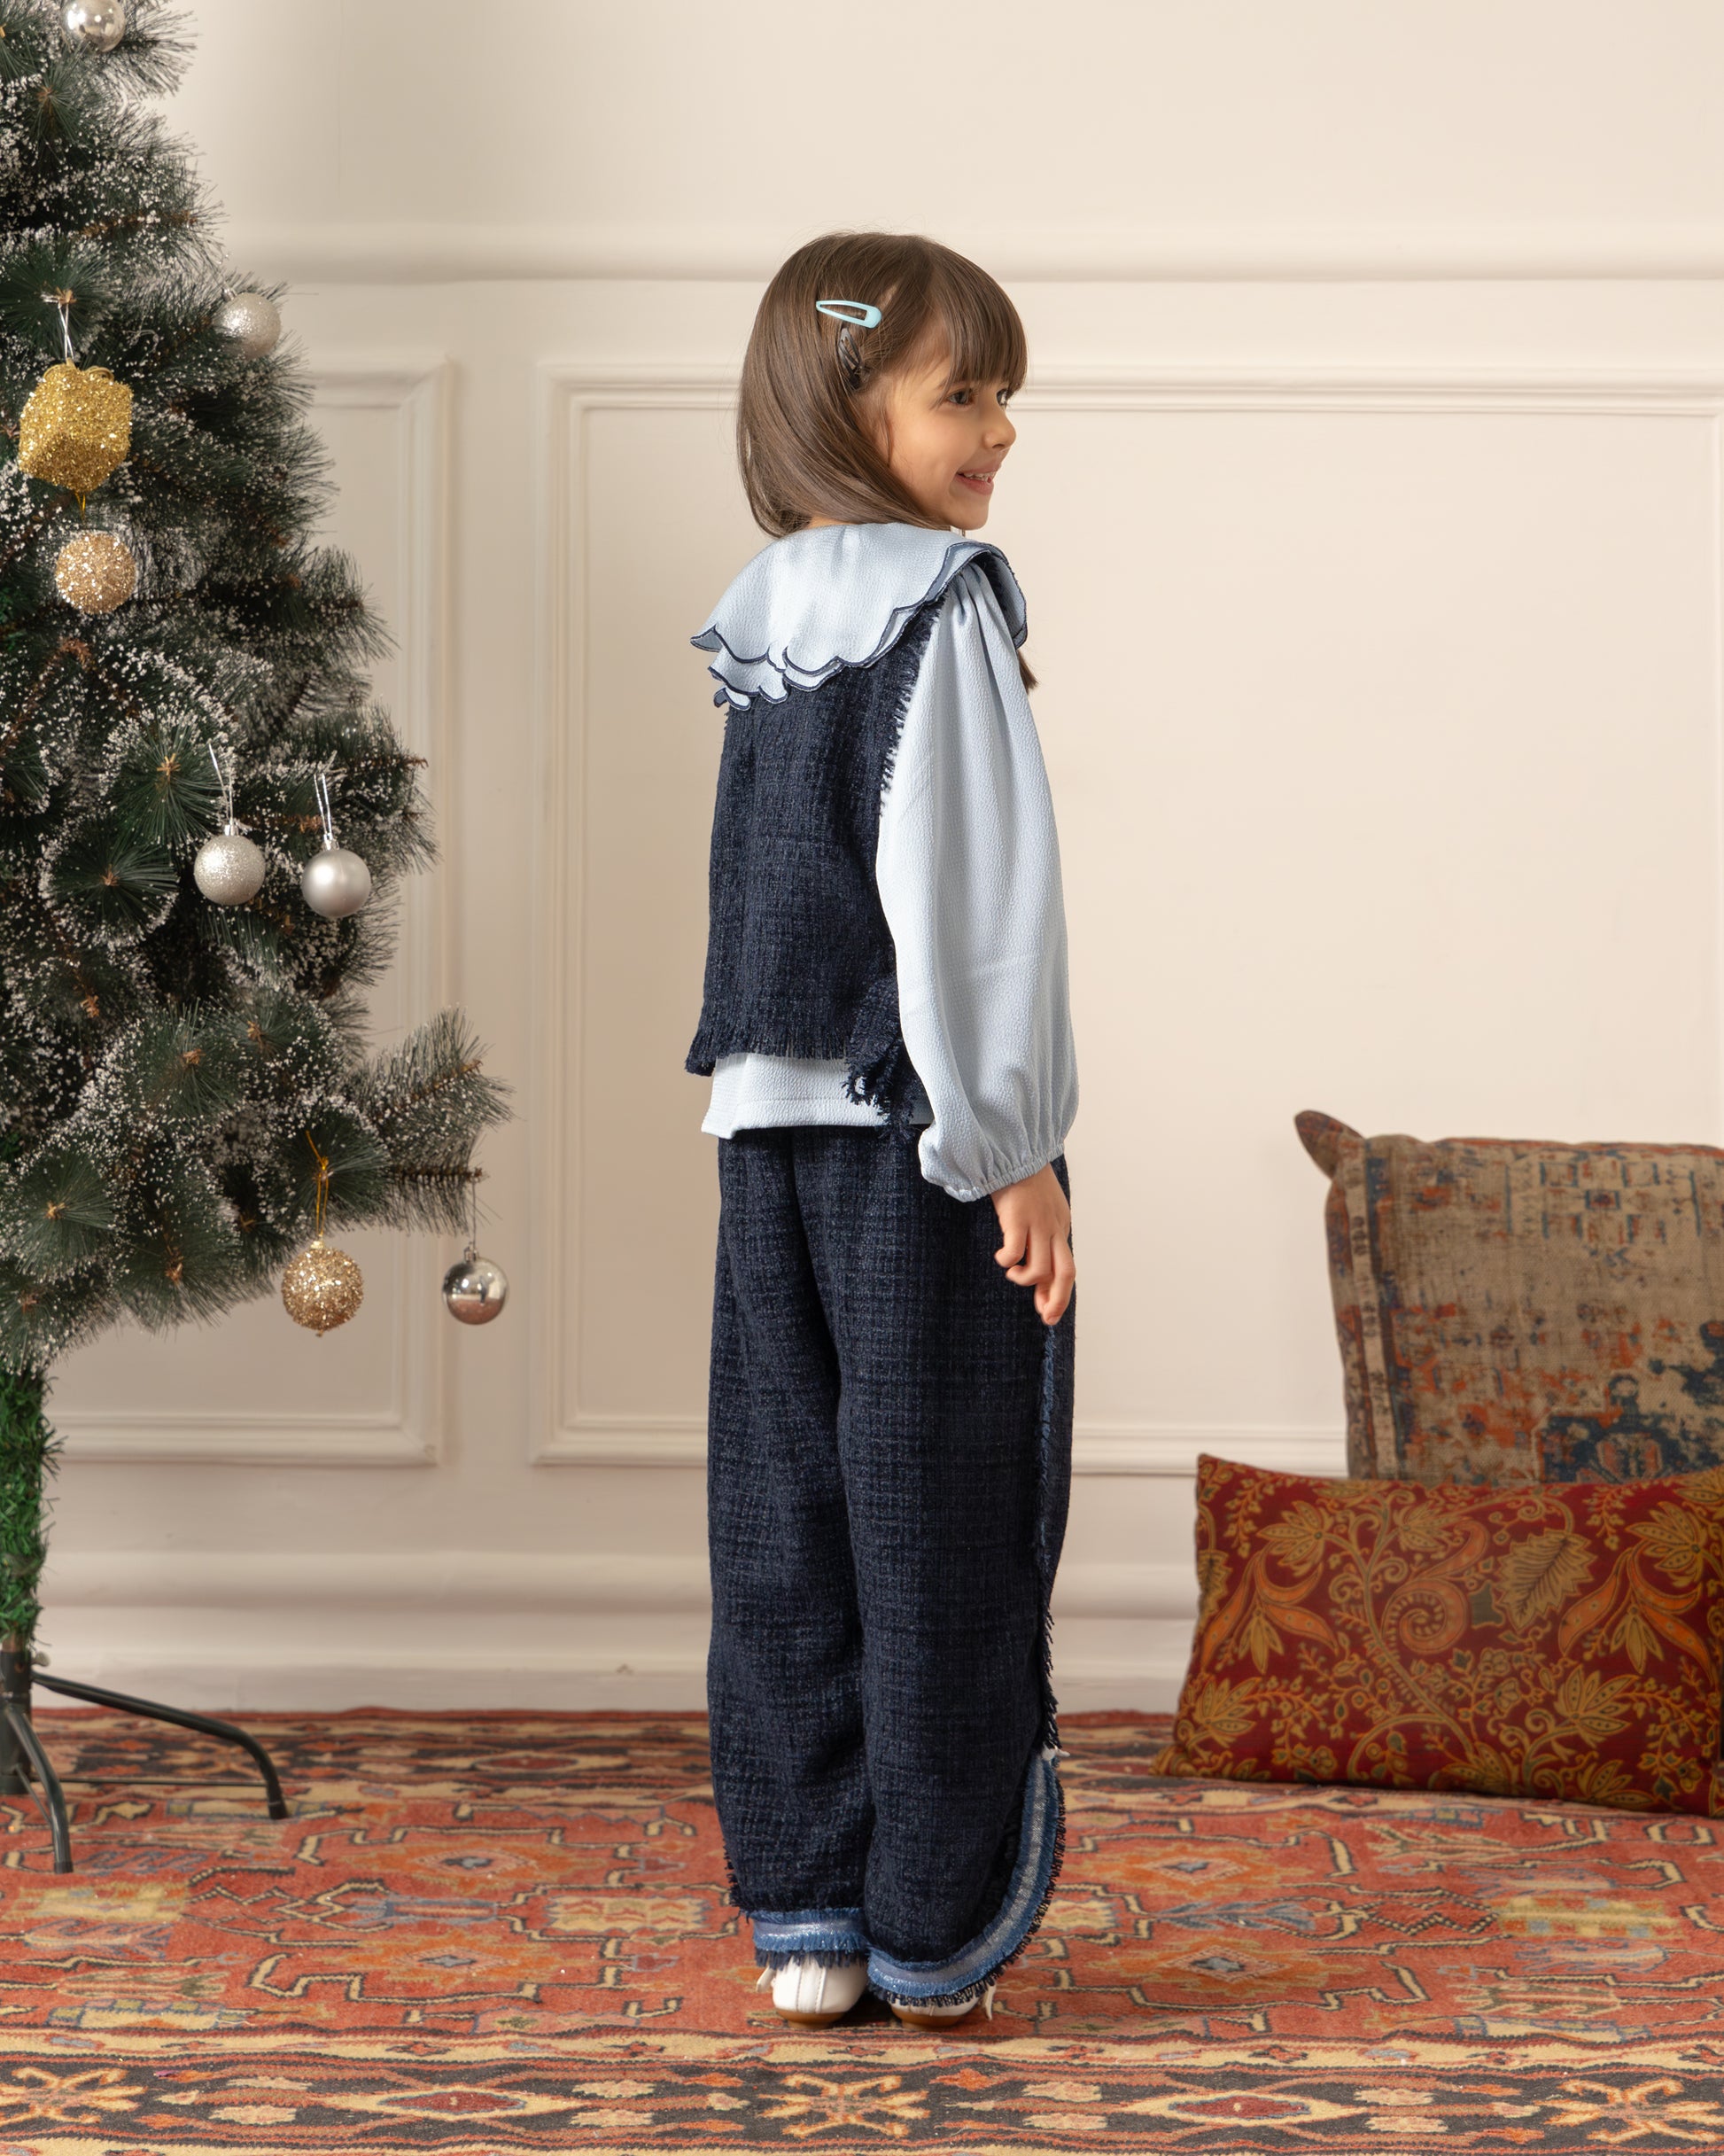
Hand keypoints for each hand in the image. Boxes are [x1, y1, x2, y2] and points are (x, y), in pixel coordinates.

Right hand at [991, 1163, 1074, 1325]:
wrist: (1013, 1151)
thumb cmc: (1024, 1180)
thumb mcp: (1042, 1209)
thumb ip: (1042, 1234)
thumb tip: (1038, 1267)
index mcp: (1061, 1225)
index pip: (1067, 1268)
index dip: (1059, 1294)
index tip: (1048, 1312)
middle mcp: (1055, 1227)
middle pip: (1065, 1273)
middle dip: (1056, 1300)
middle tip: (1046, 1317)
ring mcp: (1038, 1223)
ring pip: (1042, 1268)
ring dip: (1026, 1279)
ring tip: (1013, 1273)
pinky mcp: (1017, 1218)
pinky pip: (1015, 1251)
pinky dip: (1008, 1261)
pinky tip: (1000, 1259)